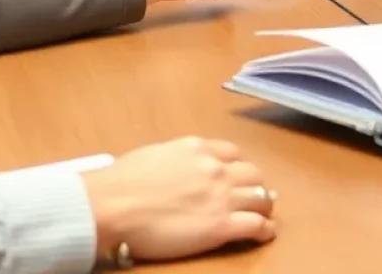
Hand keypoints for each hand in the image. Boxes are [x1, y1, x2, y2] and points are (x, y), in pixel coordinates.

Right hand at [80, 137, 275, 262]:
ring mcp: (221, 195)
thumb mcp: (156, 155)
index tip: (237, 177)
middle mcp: (215, 167)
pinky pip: (256, 225)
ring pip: (260, 197)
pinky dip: (265, 230)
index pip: (232, 153)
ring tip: (265, 215)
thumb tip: (177, 170)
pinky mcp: (221, 225)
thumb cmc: (123, 181)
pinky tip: (266, 234)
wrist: (114, 204)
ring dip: (264, 206)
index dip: (237, 167)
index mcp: (198, 148)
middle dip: (255, 185)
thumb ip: (177, 160)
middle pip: (252, 173)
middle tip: (254, 197)